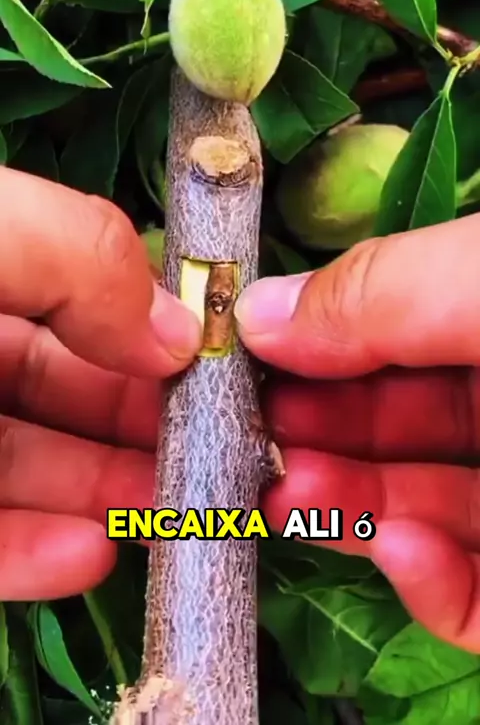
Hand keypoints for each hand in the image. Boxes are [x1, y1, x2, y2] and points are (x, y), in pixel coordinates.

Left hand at [0, 166, 200, 600]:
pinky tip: (90, 555)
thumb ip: (84, 259)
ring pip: (28, 470)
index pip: (78, 297)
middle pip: (64, 390)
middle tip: (219, 457)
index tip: (217, 370)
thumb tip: (180, 333)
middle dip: (144, 426)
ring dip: (105, 497)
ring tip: (176, 514)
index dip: (150, 331)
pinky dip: (31, 555)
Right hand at [236, 214, 479, 653]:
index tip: (245, 359)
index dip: (316, 346)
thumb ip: (378, 292)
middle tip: (249, 441)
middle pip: (392, 427)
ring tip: (291, 495)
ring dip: (345, 505)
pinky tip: (404, 550)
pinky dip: (425, 581)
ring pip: (416, 512)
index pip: (394, 334)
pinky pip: (467, 597)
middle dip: (312, 433)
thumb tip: (255, 312)